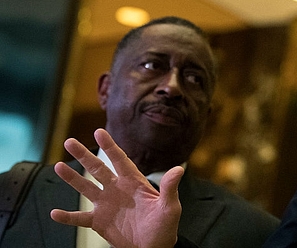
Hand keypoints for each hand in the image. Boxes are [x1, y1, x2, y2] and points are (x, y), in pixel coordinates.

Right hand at [50, 128, 182, 247]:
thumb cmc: (165, 227)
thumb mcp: (170, 207)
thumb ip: (170, 188)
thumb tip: (179, 169)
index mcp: (134, 183)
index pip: (120, 160)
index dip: (110, 146)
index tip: (99, 131)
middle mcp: (117, 190)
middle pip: (98, 169)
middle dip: (84, 155)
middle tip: (69, 142)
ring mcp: (107, 204)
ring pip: (86, 187)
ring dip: (72, 178)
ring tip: (58, 166)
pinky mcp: (99, 221)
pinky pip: (80, 217)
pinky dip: (67, 216)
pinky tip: (55, 212)